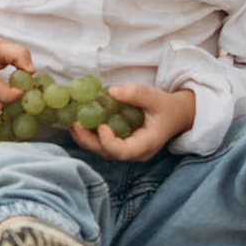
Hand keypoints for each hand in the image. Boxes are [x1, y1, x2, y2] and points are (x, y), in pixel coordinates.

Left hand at [73, 83, 195, 161]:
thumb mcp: (155, 97)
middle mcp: (135, 152)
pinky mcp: (118, 144)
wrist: (173, 115)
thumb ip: (136, 94)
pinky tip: (78, 120)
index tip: (101, 126)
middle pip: (108, 153)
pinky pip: (100, 144)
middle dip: (88, 140)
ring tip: (72, 121)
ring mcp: (126, 150)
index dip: (109, 142)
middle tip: (75, 123)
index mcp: (147, 144)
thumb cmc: (165, 107)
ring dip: (84, 138)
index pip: (125, 152)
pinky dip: (88, 134)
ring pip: (101, 150)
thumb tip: (111, 91)